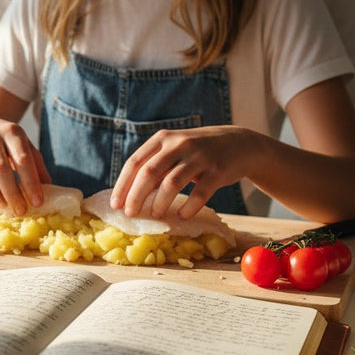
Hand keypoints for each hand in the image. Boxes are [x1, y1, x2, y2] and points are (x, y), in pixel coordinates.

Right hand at [0, 116, 50, 215]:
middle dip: (12, 193)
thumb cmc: (6, 143)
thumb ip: (36, 165)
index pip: (22, 159)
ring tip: (4, 205)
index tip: (37, 202)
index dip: (31, 183)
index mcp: (11, 131)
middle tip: (20, 210)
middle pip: (0, 168)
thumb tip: (49, 191)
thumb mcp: (24, 146)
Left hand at [110, 126, 258, 219]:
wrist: (239, 144)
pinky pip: (199, 193)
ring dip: (160, 202)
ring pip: (172, 183)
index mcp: (163, 139)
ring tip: (156, 215)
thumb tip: (129, 194)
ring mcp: (199, 157)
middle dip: (136, 197)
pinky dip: (188, 207)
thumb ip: (155, 164)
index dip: (123, 185)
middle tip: (131, 214)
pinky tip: (182, 216)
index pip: (135, 162)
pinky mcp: (217, 171)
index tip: (115, 205)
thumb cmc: (198, 152)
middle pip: (149, 173)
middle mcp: (179, 144)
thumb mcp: (174, 149)